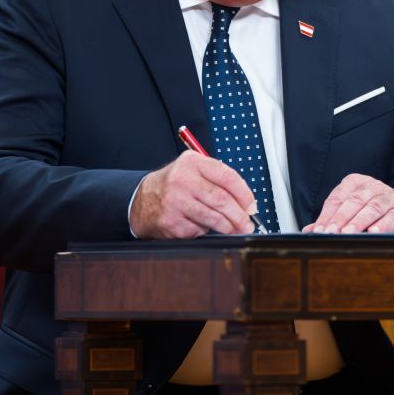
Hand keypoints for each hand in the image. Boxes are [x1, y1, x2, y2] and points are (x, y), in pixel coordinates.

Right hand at [129, 151, 258, 238]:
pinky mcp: (171, 222)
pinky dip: (205, 231)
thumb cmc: (174, 185)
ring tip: (235, 229)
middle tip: (248, 224)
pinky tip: (202, 226)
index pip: (227, 177)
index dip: (244, 194)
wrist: (141, 200)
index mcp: (192, 163)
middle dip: (240, 215)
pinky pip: (199, 230)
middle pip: (222, 200)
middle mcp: (182, 180)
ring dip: (229, 227)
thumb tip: (246, 202)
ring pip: (213, 218)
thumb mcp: (193, 171)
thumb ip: (217, 180)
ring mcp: (175, 202)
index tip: (252, 206)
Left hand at [304, 174, 393, 232]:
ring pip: (372, 207)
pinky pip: (390, 217)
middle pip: (354, 201)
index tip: (320, 231)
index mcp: (354, 182)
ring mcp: (387, 197)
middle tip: (332, 232)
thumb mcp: (349, 210)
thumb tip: (309, 231)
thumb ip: (330, 219)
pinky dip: (382, 225)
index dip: (327, 215)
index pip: (337, 198)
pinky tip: (373, 232)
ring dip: (359, 221)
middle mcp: (371, 186)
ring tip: (348, 233)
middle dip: (341, 218)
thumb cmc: (370, 210)